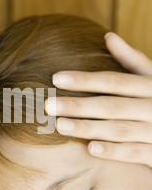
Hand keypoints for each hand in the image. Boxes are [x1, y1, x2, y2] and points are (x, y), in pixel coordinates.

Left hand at [45, 33, 151, 167]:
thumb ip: (133, 60)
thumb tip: (109, 36)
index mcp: (151, 86)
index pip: (114, 81)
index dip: (85, 80)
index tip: (56, 78)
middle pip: (111, 106)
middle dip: (78, 105)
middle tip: (48, 105)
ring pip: (119, 129)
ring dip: (88, 128)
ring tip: (60, 126)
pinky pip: (134, 153)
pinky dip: (113, 151)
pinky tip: (90, 149)